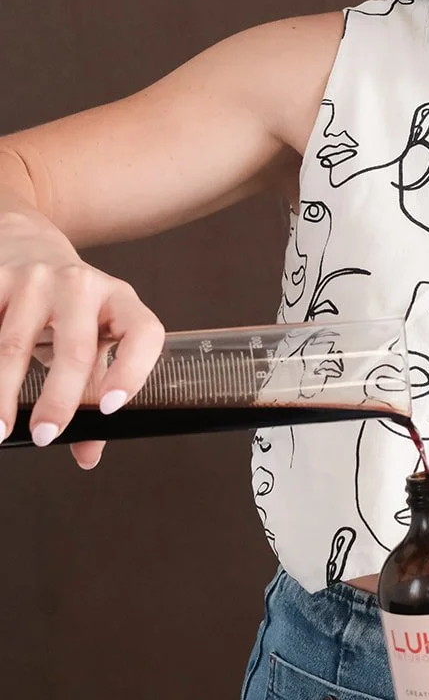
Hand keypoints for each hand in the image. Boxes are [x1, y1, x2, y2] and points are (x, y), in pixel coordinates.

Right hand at [0, 214, 164, 468]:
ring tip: (0, 429)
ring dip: (2, 393)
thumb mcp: (94, 339)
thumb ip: (95, 393)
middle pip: (74, 349)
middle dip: (59, 399)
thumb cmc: (70, 308)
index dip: (133, 371)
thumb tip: (87, 456)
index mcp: (120, 300)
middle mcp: (81, 284)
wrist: (27, 243)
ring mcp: (35, 278)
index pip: (143, 333)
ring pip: (13, 344)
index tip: (110, 408)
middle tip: (47, 436)